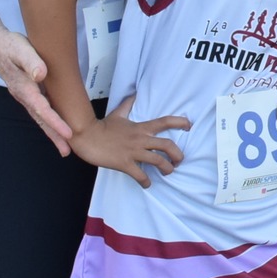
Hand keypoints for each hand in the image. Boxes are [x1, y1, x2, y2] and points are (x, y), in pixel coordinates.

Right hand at [0, 27, 73, 154]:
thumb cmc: (10, 45)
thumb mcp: (21, 48)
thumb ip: (31, 61)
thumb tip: (41, 74)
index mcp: (23, 88)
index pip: (42, 109)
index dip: (56, 122)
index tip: (69, 133)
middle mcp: (23, 96)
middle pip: (41, 120)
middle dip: (54, 135)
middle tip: (67, 151)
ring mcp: (24, 96)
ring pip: (39, 117)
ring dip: (51, 131)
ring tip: (63, 146)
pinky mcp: (26, 92)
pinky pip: (38, 111)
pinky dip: (47, 121)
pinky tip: (54, 126)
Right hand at [70, 97, 191, 187]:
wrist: (87, 136)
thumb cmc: (102, 126)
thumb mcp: (118, 113)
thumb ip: (128, 104)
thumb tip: (134, 93)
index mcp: (141, 128)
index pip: (165, 122)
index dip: (180, 122)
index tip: (189, 125)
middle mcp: (141, 139)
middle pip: (167, 145)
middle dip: (178, 154)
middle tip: (179, 161)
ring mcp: (133, 152)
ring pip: (158, 161)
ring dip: (167, 169)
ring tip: (168, 172)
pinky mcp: (124, 164)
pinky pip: (140, 175)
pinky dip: (146, 181)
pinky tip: (147, 184)